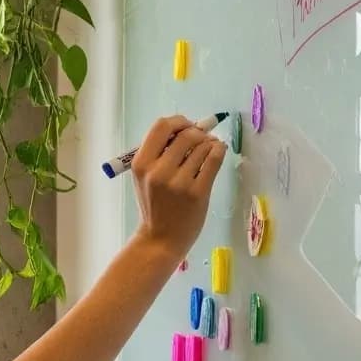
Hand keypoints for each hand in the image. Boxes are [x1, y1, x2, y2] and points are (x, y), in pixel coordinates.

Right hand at [129, 113, 229, 254]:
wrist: (160, 239)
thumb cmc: (154, 205)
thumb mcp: (145, 177)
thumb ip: (159, 153)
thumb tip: (191, 127)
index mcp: (141, 164)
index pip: (162, 126)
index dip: (179, 122)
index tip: (186, 128)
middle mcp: (158, 171)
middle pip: (186, 134)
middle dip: (198, 133)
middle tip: (201, 140)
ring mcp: (178, 182)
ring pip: (203, 145)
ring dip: (210, 143)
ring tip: (209, 150)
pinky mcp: (198, 192)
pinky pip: (214, 160)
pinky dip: (219, 150)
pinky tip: (217, 152)